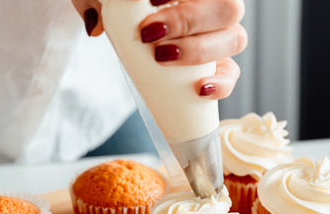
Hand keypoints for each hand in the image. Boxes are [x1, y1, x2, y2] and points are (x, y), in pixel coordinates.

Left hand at [70, 0, 246, 99]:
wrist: (130, 30)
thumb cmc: (121, 5)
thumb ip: (95, 1)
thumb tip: (96, 26)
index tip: (148, 1)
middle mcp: (216, 7)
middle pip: (227, 8)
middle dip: (188, 21)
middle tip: (149, 33)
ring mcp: (222, 36)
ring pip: (234, 39)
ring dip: (200, 50)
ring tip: (161, 57)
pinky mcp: (220, 67)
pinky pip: (232, 75)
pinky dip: (221, 84)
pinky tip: (200, 89)